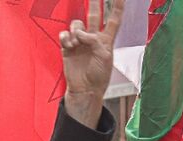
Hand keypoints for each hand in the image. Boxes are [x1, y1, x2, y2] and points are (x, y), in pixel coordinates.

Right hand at [60, 0, 122, 127]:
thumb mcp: (104, 56)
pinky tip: (69, 44)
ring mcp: (79, 42)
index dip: (117, 7)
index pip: (113, 19)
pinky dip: (66, 37)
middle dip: (94, 2)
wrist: (85, 89)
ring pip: (77, 24)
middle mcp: (93, 38)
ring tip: (76, 43)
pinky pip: (65, 34)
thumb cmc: (99, 76)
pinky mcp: (68, 47)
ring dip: (76, 30)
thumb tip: (79, 33)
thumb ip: (94, 40)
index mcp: (106, 40)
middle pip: (94, 15)